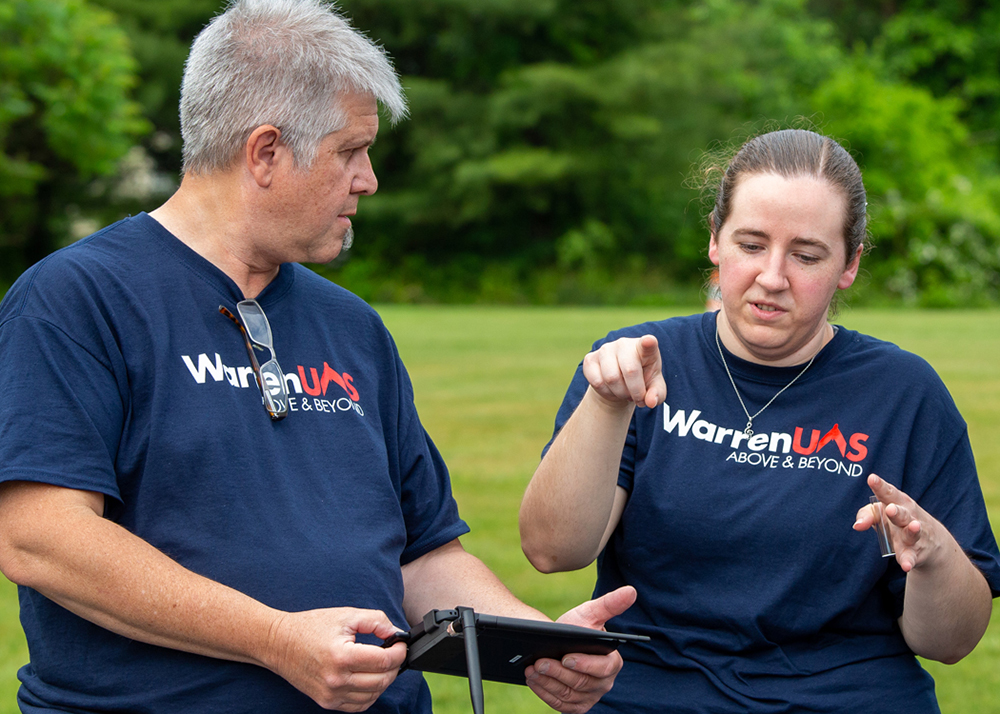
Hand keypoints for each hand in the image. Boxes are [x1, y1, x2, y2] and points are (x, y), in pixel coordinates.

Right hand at [264, 607, 406, 710]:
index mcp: (341, 656)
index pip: (383, 661)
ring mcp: (331, 694)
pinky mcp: (327, 702)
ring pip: (373, 695)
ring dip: (384, 680)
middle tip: (394, 652)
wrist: (279, 643)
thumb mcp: (346, 615)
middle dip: (394, 666)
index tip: (400, 644)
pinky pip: (358, 705)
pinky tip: (369, 678)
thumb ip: (375, 620)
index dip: (399, 651)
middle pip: (382, 681)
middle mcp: (336, 680)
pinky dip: (370, 693)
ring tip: (381, 664)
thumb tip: (395, 633)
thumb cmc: (311, 627)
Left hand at [524, 586, 636, 712]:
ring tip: (532, 669)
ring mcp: (589, 697)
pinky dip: (544, 693)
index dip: (583, 664)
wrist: (560, 643)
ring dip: (547, 683)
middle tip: (540, 662)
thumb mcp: (590, 613)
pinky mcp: (574, 706)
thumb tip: (631, 591)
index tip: (566, 657)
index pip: (601, 668)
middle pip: (580, 683)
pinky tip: (533, 680)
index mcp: (612, 663)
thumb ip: (610, 604)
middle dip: (558, 672)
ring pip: (567, 695)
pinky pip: (559, 704)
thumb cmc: (578, 627)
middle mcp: (603, 684)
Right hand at [582, 335, 665, 408]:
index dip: (648, 343)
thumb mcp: (654, 389)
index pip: (647, 344)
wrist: (619, 384)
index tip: (649, 341)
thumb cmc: (642, 382)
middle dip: (635, 391)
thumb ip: (657, 394)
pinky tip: (611, 389)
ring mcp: (605, 349)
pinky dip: (606, 392)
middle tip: (638, 398)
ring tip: (625, 392)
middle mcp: (624, 344)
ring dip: (621, 393)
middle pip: (630, 370)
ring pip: (612, 378)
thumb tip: (651, 402)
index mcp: (645, 348)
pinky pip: (597, 382)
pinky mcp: (590, 359)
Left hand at [853, 474, 946, 572]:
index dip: (880, 486)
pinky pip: (912, 557)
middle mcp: (908, 517)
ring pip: (913, 533)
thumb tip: (857, 525)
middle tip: (890, 509)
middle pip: (902, 514)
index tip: (872, 479)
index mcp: (898, 503)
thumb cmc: (898, 521)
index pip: (889, 493)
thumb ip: (866, 515)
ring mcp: (915, 535)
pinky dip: (909, 561)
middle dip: (897, 511)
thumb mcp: (882, 515)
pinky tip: (906, 566)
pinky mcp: (917, 552)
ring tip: (913, 526)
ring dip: (912, 531)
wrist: (933, 542)